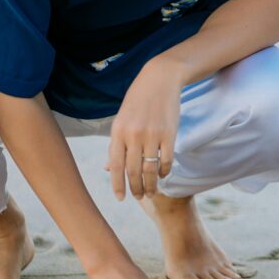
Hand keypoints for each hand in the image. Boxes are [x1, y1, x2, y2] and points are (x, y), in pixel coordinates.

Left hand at [106, 59, 181, 199]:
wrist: (159, 80)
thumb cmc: (137, 101)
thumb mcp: (121, 120)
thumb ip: (116, 145)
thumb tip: (109, 169)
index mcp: (118, 132)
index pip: (115, 166)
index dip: (117, 185)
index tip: (120, 198)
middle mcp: (133, 135)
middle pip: (133, 171)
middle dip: (136, 189)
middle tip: (139, 197)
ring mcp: (152, 135)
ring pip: (150, 169)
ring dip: (151, 185)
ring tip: (152, 192)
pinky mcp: (169, 134)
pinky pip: (166, 160)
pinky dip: (164, 171)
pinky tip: (163, 175)